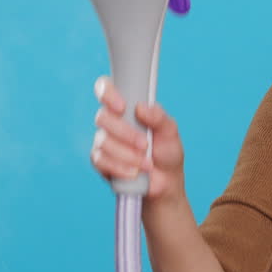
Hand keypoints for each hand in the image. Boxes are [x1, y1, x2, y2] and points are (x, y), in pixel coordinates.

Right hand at [91, 76, 186, 201]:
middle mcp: (112, 121)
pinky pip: (101, 161)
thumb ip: (159, 117)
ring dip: (127, 154)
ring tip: (147, 164)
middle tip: (145, 145)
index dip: (108, 93)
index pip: (106, 89)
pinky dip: (120, 167)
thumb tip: (141, 108)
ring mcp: (104, 141)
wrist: (166, 182)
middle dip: (126, 133)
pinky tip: (134, 173)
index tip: (122, 106)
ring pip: (103, 141)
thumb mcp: (170, 132)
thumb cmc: (167, 152)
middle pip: (103, 117)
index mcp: (128, 107)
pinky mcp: (100, 161)